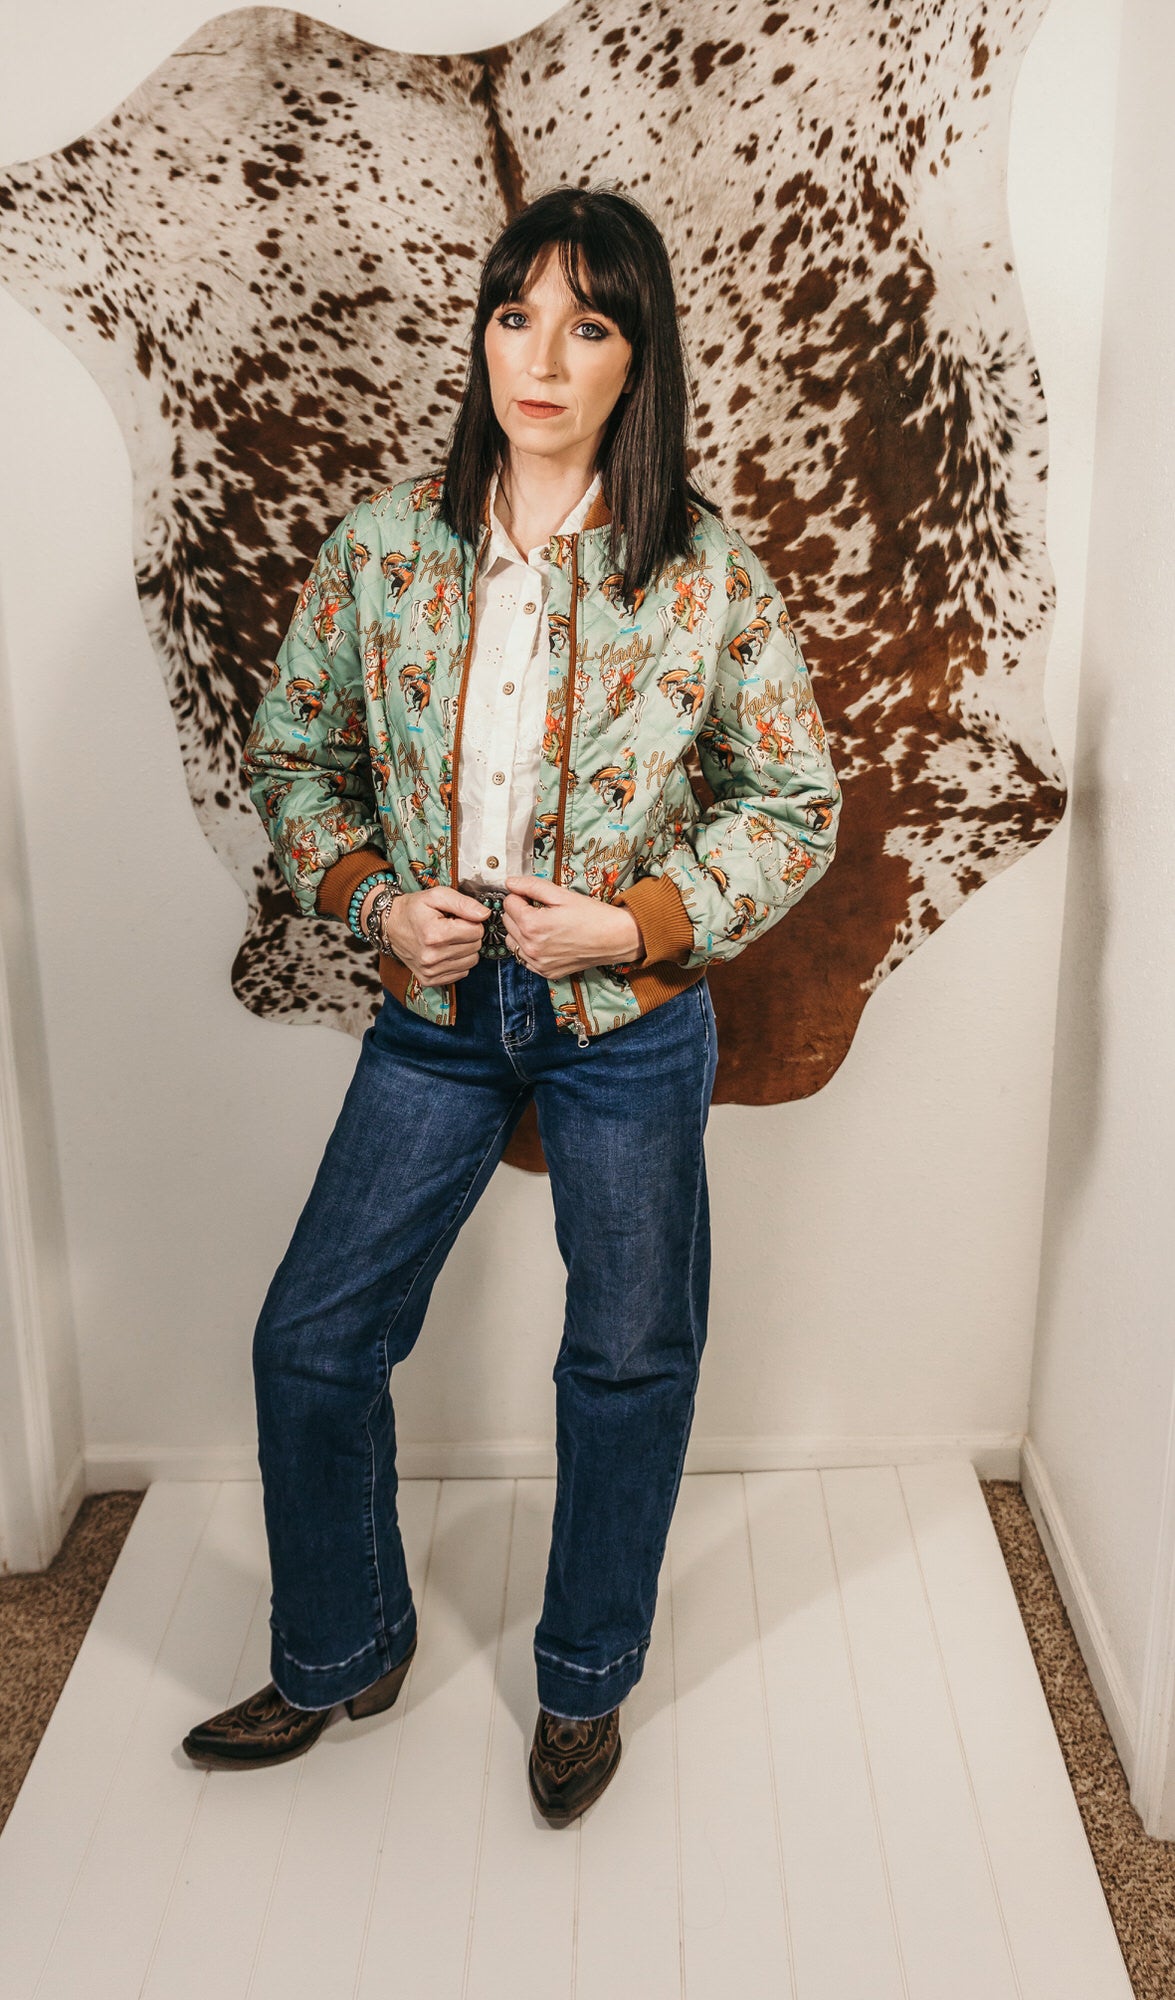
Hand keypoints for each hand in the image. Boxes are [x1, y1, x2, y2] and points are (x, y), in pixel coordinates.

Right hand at [360, 882, 488, 982]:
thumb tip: (485, 915)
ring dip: (465, 949)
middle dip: (469, 935)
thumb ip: (463, 903)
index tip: (457, 918)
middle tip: (452, 927)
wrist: (389, 925)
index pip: (476, 931)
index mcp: (434, 935)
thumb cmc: (413, 909)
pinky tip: (445, 951)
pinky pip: (461, 973)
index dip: (471, 922)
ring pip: (471, 962)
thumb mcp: (436, 896)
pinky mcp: (429, 980)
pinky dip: (458, 962)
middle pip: (475, 947)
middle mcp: (432, 957)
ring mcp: (430, 971)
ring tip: (448, 939)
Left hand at [501, 874, 643, 977]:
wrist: (614, 938)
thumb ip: (531, 886)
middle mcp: (531, 947)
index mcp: (532, 925)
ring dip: (520, 930)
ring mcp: (538, 962)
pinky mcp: (545, 972)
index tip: (534, 896)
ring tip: (541, 924)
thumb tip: (510, 882)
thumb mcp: (561, 894)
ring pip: (512, 941)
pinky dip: (528, 947)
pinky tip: (544, 939)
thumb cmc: (591, 915)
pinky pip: (523, 958)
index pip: (508, 903)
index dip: (520, 895)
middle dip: (518, 911)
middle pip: (507, 921)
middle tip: (539, 908)